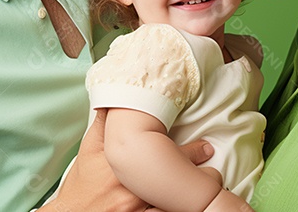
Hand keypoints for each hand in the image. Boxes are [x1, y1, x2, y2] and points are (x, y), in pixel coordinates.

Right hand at [41, 109, 214, 211]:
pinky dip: (179, 208)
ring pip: (177, 202)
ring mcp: (139, 209)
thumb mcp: (90, 149)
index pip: (169, 154)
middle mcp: (134, 187)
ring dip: (195, 197)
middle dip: (200, 175)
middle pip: (178, 179)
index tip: (207, 148)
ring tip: (212, 188)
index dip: (193, 152)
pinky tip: (193, 206)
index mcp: (125, 163)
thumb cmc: (82, 183)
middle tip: (215, 172)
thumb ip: (105, 123)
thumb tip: (115, 97)